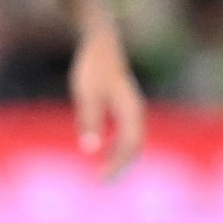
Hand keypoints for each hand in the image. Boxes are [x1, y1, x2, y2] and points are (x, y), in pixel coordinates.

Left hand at [70, 24, 146, 176]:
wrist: (100, 42)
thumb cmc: (92, 68)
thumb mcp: (86, 95)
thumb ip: (89, 122)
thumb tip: (89, 151)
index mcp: (130, 110)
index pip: (129, 145)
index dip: (117, 164)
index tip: (101, 177)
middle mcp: (136, 111)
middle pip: (135, 145)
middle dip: (121, 164)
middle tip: (103, 180)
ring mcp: (132, 108)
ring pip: (133, 140)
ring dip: (121, 157)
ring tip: (105, 171)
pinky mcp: (125, 106)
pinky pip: (127, 132)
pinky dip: (119, 145)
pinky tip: (105, 150)